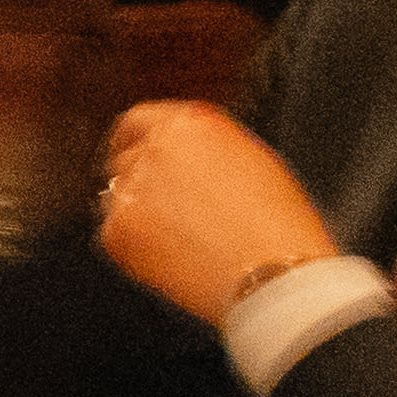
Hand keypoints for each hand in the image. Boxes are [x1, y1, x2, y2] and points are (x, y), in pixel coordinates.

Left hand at [95, 98, 347, 323]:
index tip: (133, 156)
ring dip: (139, 215)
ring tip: (186, 243)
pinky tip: (176, 259)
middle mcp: (154, 149)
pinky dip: (137, 249)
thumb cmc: (280, 228)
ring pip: (118, 198)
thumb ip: (207, 151)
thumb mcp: (254, 163)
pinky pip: (116, 236)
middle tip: (169, 216)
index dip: (135, 142)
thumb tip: (185, 160)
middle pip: (126, 160)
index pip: (139, 120)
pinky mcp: (118, 230)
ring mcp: (131, 189)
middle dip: (142, 185)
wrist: (277, 276)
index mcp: (190, 125)